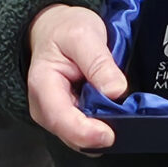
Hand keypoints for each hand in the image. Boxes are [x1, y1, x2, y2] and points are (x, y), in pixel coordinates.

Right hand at [27, 4, 125, 152]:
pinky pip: (85, 132)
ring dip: (102, 129)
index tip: (110, 133)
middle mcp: (44, 107)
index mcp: (42, 85)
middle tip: (125, 116)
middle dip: (99, 133)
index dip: (87, 132)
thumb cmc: (64, 29)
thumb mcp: (84, 35)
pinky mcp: (66, 118)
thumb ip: (99, 63)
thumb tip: (116, 91)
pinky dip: (100, 126)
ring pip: (80, 138)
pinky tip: (111, 111)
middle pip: (72, 135)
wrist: (55, 27)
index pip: (61, 119)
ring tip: (119, 109)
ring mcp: (54, 115)